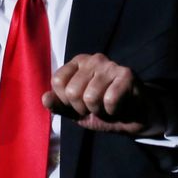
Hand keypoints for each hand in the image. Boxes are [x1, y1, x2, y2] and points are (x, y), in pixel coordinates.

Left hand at [41, 53, 164, 135]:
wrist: (133, 119)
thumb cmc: (101, 110)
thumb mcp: (75, 111)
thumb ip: (58, 105)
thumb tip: (44, 98)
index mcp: (77, 63)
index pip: (57, 81)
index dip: (66, 101)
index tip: (79, 104)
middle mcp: (92, 59)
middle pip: (72, 92)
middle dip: (83, 109)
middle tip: (96, 107)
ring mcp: (110, 65)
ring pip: (90, 97)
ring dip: (99, 112)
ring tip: (107, 107)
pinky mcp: (127, 74)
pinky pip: (110, 100)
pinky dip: (113, 112)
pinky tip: (120, 108)